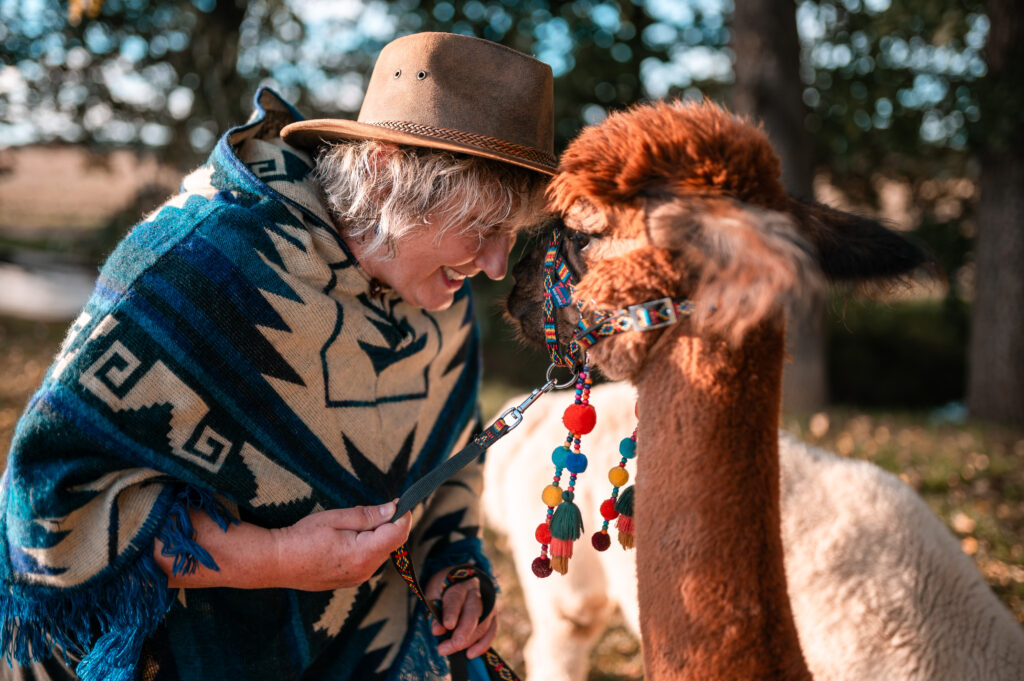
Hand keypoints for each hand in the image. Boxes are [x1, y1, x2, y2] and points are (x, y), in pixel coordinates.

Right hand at [269, 501, 410, 590]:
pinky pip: (369, 561)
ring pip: (381, 552)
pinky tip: (348, 539)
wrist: (278, 562)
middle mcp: (364, 571)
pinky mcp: (351, 581)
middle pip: (392, 544)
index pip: (398, 534)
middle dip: (389, 525)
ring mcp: (358, 579)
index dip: (403, 516)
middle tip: (372, 509)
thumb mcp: (336, 518)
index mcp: (363, 554)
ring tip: (352, 525)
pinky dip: (367, 547)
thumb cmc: (302, 537)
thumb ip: (367, 515)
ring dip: (377, 536)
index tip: (400, 502)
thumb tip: (393, 510)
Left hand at [424, 568, 496, 658]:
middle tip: (446, 648)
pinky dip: (482, 644)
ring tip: (452, 651)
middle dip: (462, 633)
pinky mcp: (494, 615)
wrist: (462, 580)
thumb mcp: (435, 595)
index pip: (456, 598)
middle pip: (473, 612)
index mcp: (460, 584)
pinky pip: (492, 631)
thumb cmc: (445, 590)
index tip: (447, 626)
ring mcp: (489, 604)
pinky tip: (470, 654)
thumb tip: (437, 631)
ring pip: (483, 624)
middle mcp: (477, 592)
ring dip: (469, 641)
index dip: (452, 612)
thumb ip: (436, 612)